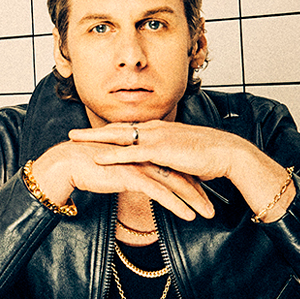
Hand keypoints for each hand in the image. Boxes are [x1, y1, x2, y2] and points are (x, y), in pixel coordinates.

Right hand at [31, 135, 214, 220]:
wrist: (68, 163)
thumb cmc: (87, 168)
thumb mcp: (114, 171)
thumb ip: (128, 175)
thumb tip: (134, 184)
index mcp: (143, 154)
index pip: (172, 169)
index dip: (188, 183)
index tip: (201, 197)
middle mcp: (146, 158)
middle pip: (179, 176)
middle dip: (198, 193)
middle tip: (211, 208)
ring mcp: (141, 166)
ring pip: (175, 184)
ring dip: (194, 201)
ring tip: (207, 214)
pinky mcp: (134, 177)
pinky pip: (161, 193)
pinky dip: (177, 205)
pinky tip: (189, 216)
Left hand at [72, 121, 258, 186]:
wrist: (227, 153)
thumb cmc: (210, 157)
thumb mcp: (183, 157)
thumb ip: (168, 160)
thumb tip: (161, 169)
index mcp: (160, 130)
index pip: (128, 129)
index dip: (107, 131)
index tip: (90, 133)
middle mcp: (155, 129)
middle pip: (116, 129)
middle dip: (92, 131)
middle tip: (71, 134)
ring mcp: (157, 137)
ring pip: (118, 137)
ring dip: (94, 139)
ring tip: (74, 141)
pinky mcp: (161, 150)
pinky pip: (131, 153)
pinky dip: (112, 154)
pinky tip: (97, 158)